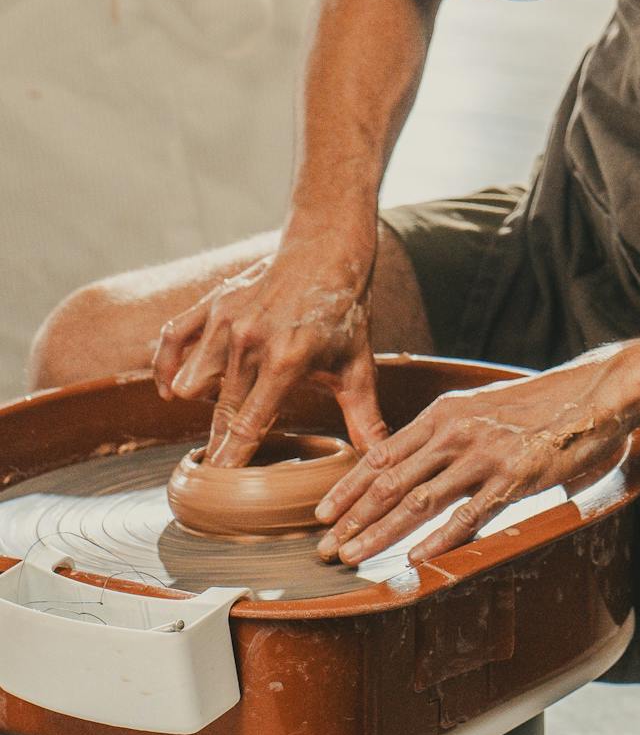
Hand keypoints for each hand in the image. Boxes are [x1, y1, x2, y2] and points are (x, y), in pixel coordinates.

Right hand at [153, 219, 385, 468]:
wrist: (328, 249)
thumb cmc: (345, 311)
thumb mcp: (357, 364)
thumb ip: (363, 414)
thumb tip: (378, 457)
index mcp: (288, 360)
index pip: (248, 424)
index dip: (231, 458)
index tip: (219, 485)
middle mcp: (250, 342)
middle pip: (219, 411)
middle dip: (218, 441)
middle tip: (216, 464)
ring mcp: (226, 321)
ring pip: (192, 383)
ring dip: (206, 400)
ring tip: (228, 404)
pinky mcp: (211, 303)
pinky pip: (170, 341)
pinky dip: (166, 367)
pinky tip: (174, 389)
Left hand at [314, 350, 636, 566]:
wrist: (595, 391)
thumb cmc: (541, 403)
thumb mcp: (483, 406)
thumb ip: (448, 432)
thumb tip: (416, 463)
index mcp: (445, 412)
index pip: (382, 454)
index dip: (348, 488)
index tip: (323, 515)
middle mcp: (457, 431)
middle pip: (390, 481)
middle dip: (352, 519)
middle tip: (324, 550)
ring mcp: (485, 454)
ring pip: (419, 501)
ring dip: (380, 533)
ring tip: (352, 558)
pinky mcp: (516, 476)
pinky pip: (470, 513)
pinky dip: (440, 539)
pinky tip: (416, 559)